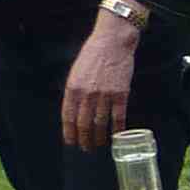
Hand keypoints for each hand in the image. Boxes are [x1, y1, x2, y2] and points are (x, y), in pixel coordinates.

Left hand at [61, 14, 138, 150]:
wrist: (113, 42)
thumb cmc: (93, 54)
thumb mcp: (76, 72)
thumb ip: (74, 91)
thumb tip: (74, 111)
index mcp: (73, 88)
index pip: (68, 117)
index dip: (69, 132)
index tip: (71, 142)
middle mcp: (87, 94)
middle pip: (84, 124)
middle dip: (84, 139)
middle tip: (86, 148)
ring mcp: (104, 95)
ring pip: (100, 124)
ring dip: (99, 138)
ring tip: (99, 144)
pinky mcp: (121, 94)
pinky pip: (118, 117)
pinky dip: (117, 130)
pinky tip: (116, 136)